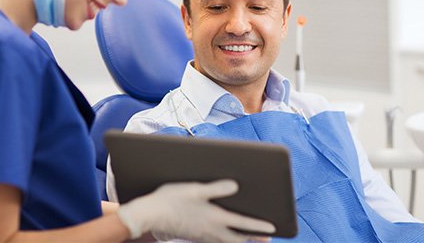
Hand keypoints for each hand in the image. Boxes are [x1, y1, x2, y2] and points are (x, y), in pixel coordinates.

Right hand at [117, 179, 274, 242]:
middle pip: (238, 239)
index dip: (259, 226)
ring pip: (227, 242)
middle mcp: (210, 230)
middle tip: (266, 238)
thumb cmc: (170, 199)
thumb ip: (216, 189)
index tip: (273, 228)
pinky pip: (216, 241)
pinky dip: (226, 239)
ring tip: (250, 237)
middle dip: (253, 238)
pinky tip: (224, 234)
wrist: (149, 215)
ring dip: (241, 239)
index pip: (242, 224)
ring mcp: (202, 235)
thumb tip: (235, 186)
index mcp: (214, 218)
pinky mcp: (194, 236)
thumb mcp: (194, 189)